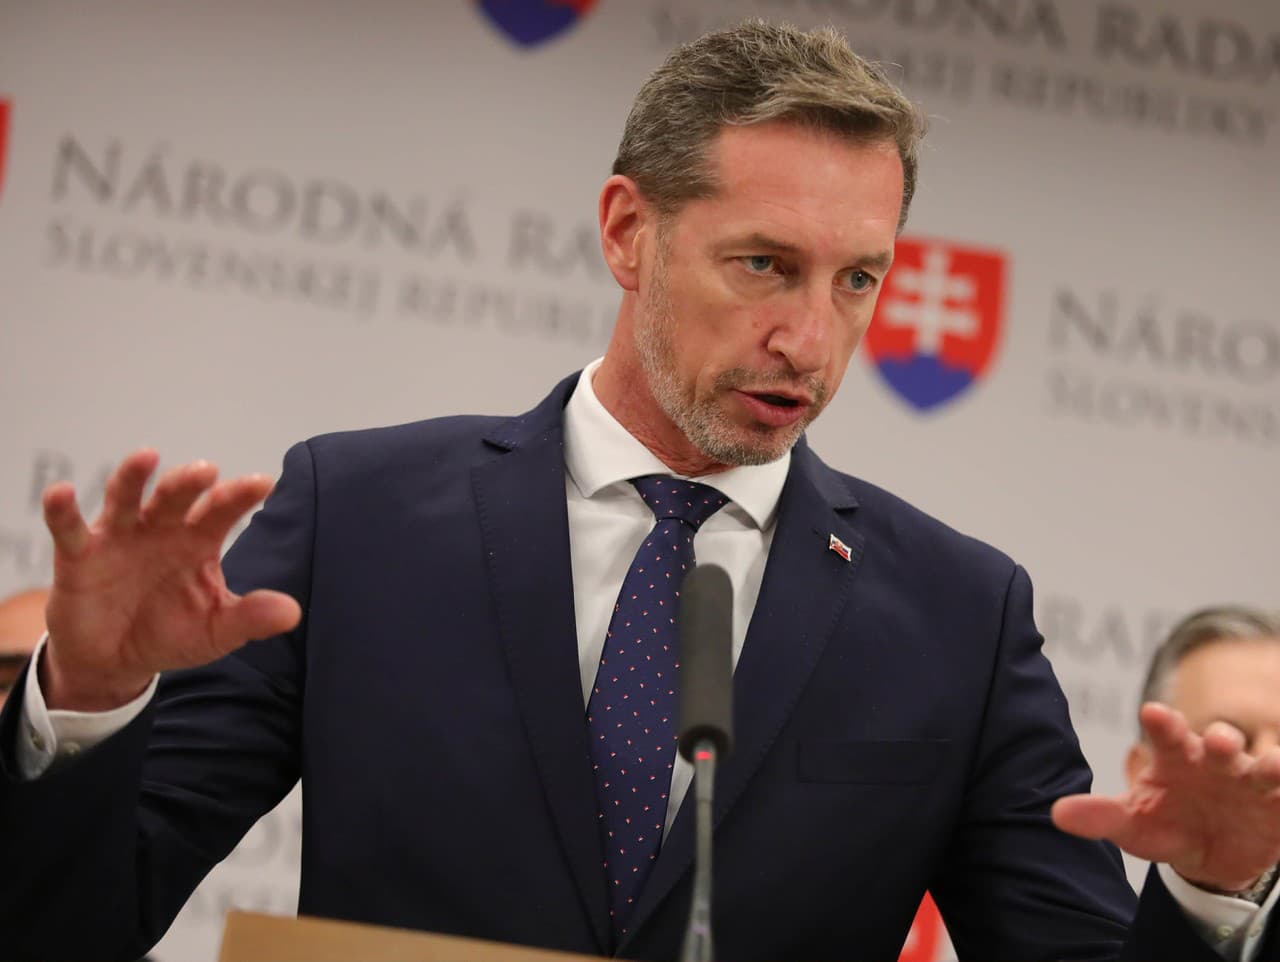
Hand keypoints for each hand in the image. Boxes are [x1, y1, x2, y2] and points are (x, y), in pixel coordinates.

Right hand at [40, 449, 301, 711]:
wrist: (116, 661)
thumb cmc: (172, 633)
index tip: (261, 483)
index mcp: (199, 540)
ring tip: (146, 457)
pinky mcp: (80, 555)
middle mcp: (161, 529)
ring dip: (133, 477)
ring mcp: (120, 537)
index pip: (222, 511)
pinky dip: (62, 510)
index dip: (239, 496)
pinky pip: (69, 528)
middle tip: (205, 471)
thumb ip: (250, 619)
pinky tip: (61, 493)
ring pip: (125, 498)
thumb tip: (293, 613)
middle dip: (188, 482)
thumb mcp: (216, 631)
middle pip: (176, 497)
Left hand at [1052, 702, 1279, 892]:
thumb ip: (1099, 816)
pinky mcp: (1279, 807)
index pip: (1167, 735)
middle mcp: (1215, 762)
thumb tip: (1057, 814)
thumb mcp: (1131, 825)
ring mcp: (1250, 783)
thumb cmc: (1164, 825)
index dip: (1163, 724)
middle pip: (1221, 743)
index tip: (1154, 714)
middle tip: (1220, 743)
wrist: (1207, 855)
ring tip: (1271, 766)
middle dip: (1222, 741)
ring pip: (1265, 767)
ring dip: (1271, 765)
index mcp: (1175, 757)